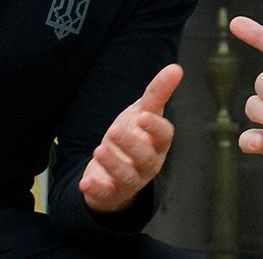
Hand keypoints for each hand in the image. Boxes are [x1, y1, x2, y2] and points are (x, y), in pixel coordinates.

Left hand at [79, 63, 182, 213]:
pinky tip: (85, 182)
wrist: (113, 167)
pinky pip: (106, 195)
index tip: (143, 116)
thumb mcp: (143, 113)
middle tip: (114, 130)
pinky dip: (96, 189)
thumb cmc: (134, 136)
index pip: (164, 137)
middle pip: (147, 159)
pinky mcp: (111, 193)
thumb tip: (176, 67)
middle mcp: (148, 164)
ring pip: (128, 177)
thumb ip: (158, 93)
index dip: (156, 128)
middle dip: (131, 145)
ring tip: (99, 149)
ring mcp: (130, 180)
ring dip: (114, 165)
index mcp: (158, 143)